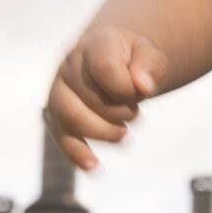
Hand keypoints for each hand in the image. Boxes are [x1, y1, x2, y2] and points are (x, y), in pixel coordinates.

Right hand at [45, 24, 168, 170]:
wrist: (119, 56)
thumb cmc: (136, 56)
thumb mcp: (151, 53)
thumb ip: (151, 65)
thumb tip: (143, 86)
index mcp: (95, 44)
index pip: (103, 67)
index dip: (125, 87)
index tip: (143, 92)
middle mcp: (70, 66)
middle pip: (86, 97)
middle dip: (118, 112)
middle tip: (136, 114)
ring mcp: (61, 90)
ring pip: (69, 118)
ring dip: (102, 132)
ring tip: (125, 136)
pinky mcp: (60, 114)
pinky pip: (62, 137)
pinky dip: (78, 154)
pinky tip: (95, 168)